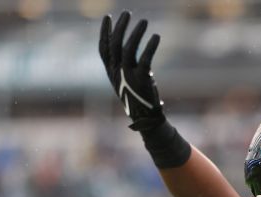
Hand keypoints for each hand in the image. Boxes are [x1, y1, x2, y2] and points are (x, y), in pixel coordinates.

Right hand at [99, 11, 164, 130]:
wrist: (146, 118)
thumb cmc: (138, 99)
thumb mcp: (126, 81)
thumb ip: (124, 65)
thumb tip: (128, 46)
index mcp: (111, 72)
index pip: (103, 48)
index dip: (104, 32)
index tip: (108, 17)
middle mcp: (117, 73)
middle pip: (114, 44)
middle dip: (120, 26)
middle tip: (127, 13)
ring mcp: (128, 76)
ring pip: (128, 49)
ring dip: (136, 32)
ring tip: (144, 21)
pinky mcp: (142, 79)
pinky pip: (145, 58)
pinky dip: (150, 46)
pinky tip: (156, 36)